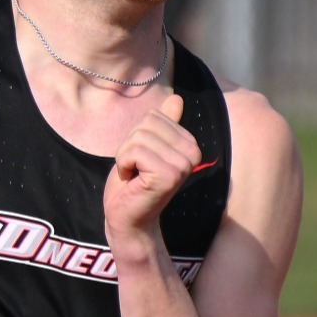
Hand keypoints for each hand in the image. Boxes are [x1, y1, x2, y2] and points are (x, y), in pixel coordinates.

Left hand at [104, 92, 201, 254]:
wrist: (127, 218)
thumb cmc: (134, 183)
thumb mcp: (146, 148)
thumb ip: (163, 125)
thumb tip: (177, 97)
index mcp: (190, 144)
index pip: (154, 116)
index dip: (137, 136)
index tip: (142, 160)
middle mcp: (193, 153)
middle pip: (147, 124)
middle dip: (130, 145)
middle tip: (136, 169)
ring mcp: (183, 165)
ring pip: (139, 137)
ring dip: (125, 156)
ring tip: (134, 176)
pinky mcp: (169, 175)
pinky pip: (134, 151)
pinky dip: (123, 165)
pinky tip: (132, 181)